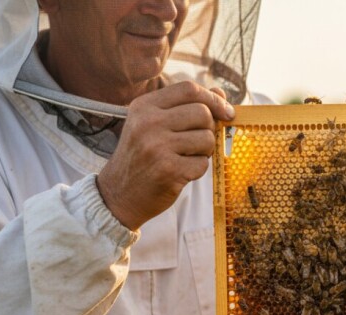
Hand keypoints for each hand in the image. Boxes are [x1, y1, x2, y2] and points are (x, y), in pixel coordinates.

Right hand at [97, 81, 234, 230]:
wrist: (119, 194)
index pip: (189, 89)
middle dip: (209, 129)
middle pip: (203, 113)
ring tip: (186, 157)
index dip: (213, 99)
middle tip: (197, 143)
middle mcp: (148, 122)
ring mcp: (157, 146)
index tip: (226, 112)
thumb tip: (221, 93)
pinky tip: (180, 172)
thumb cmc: (143, 156)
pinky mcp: (167, 170)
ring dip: (205, 151)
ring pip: (207, 138)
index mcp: (144, 106)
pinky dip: (197, 169)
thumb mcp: (154, 125)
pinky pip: (203, 164)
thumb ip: (186, 107)